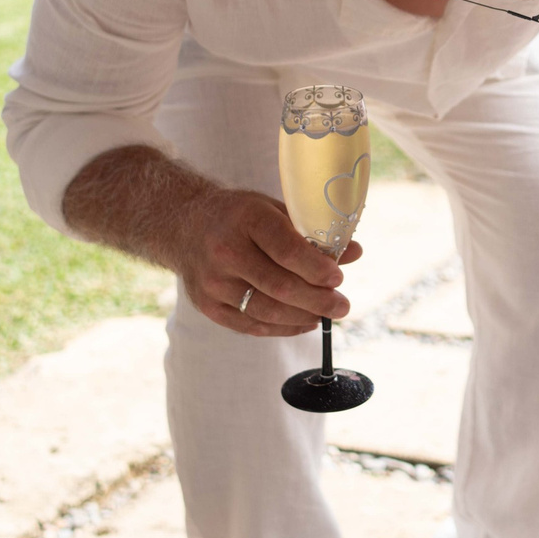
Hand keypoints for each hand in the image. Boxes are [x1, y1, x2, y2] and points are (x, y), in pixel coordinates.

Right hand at [167, 187, 359, 337]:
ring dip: (303, 317)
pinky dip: (282, 328)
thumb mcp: (273, 210)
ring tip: (326, 316)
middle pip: (280, 286)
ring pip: (267, 311)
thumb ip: (311, 232)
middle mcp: (225, 251)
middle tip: (342, 306)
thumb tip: (354, 252)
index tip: (338, 278)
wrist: (184, 226)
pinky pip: (251, 325)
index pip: (287, 249)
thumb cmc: (238, 216)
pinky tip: (303, 323)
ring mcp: (213, 282)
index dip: (317, 268)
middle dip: (318, 300)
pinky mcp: (208, 306)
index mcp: (246, 219)